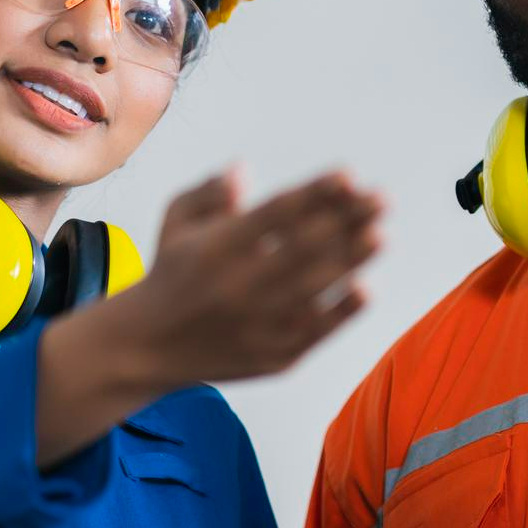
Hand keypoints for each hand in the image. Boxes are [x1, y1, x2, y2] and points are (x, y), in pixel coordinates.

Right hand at [35, 168, 381, 467]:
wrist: (146, 348)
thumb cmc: (172, 271)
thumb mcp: (176, 222)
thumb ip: (208, 192)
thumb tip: (244, 172)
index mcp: (215, 247)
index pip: (275, 214)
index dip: (314, 193)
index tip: (348, 173)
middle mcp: (238, 286)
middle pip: (303, 248)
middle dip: (346, 220)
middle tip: (382, 198)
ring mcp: (257, 324)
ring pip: (314, 288)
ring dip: (352, 260)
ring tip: (381, 234)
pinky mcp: (272, 356)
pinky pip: (315, 331)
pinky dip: (342, 312)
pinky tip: (367, 288)